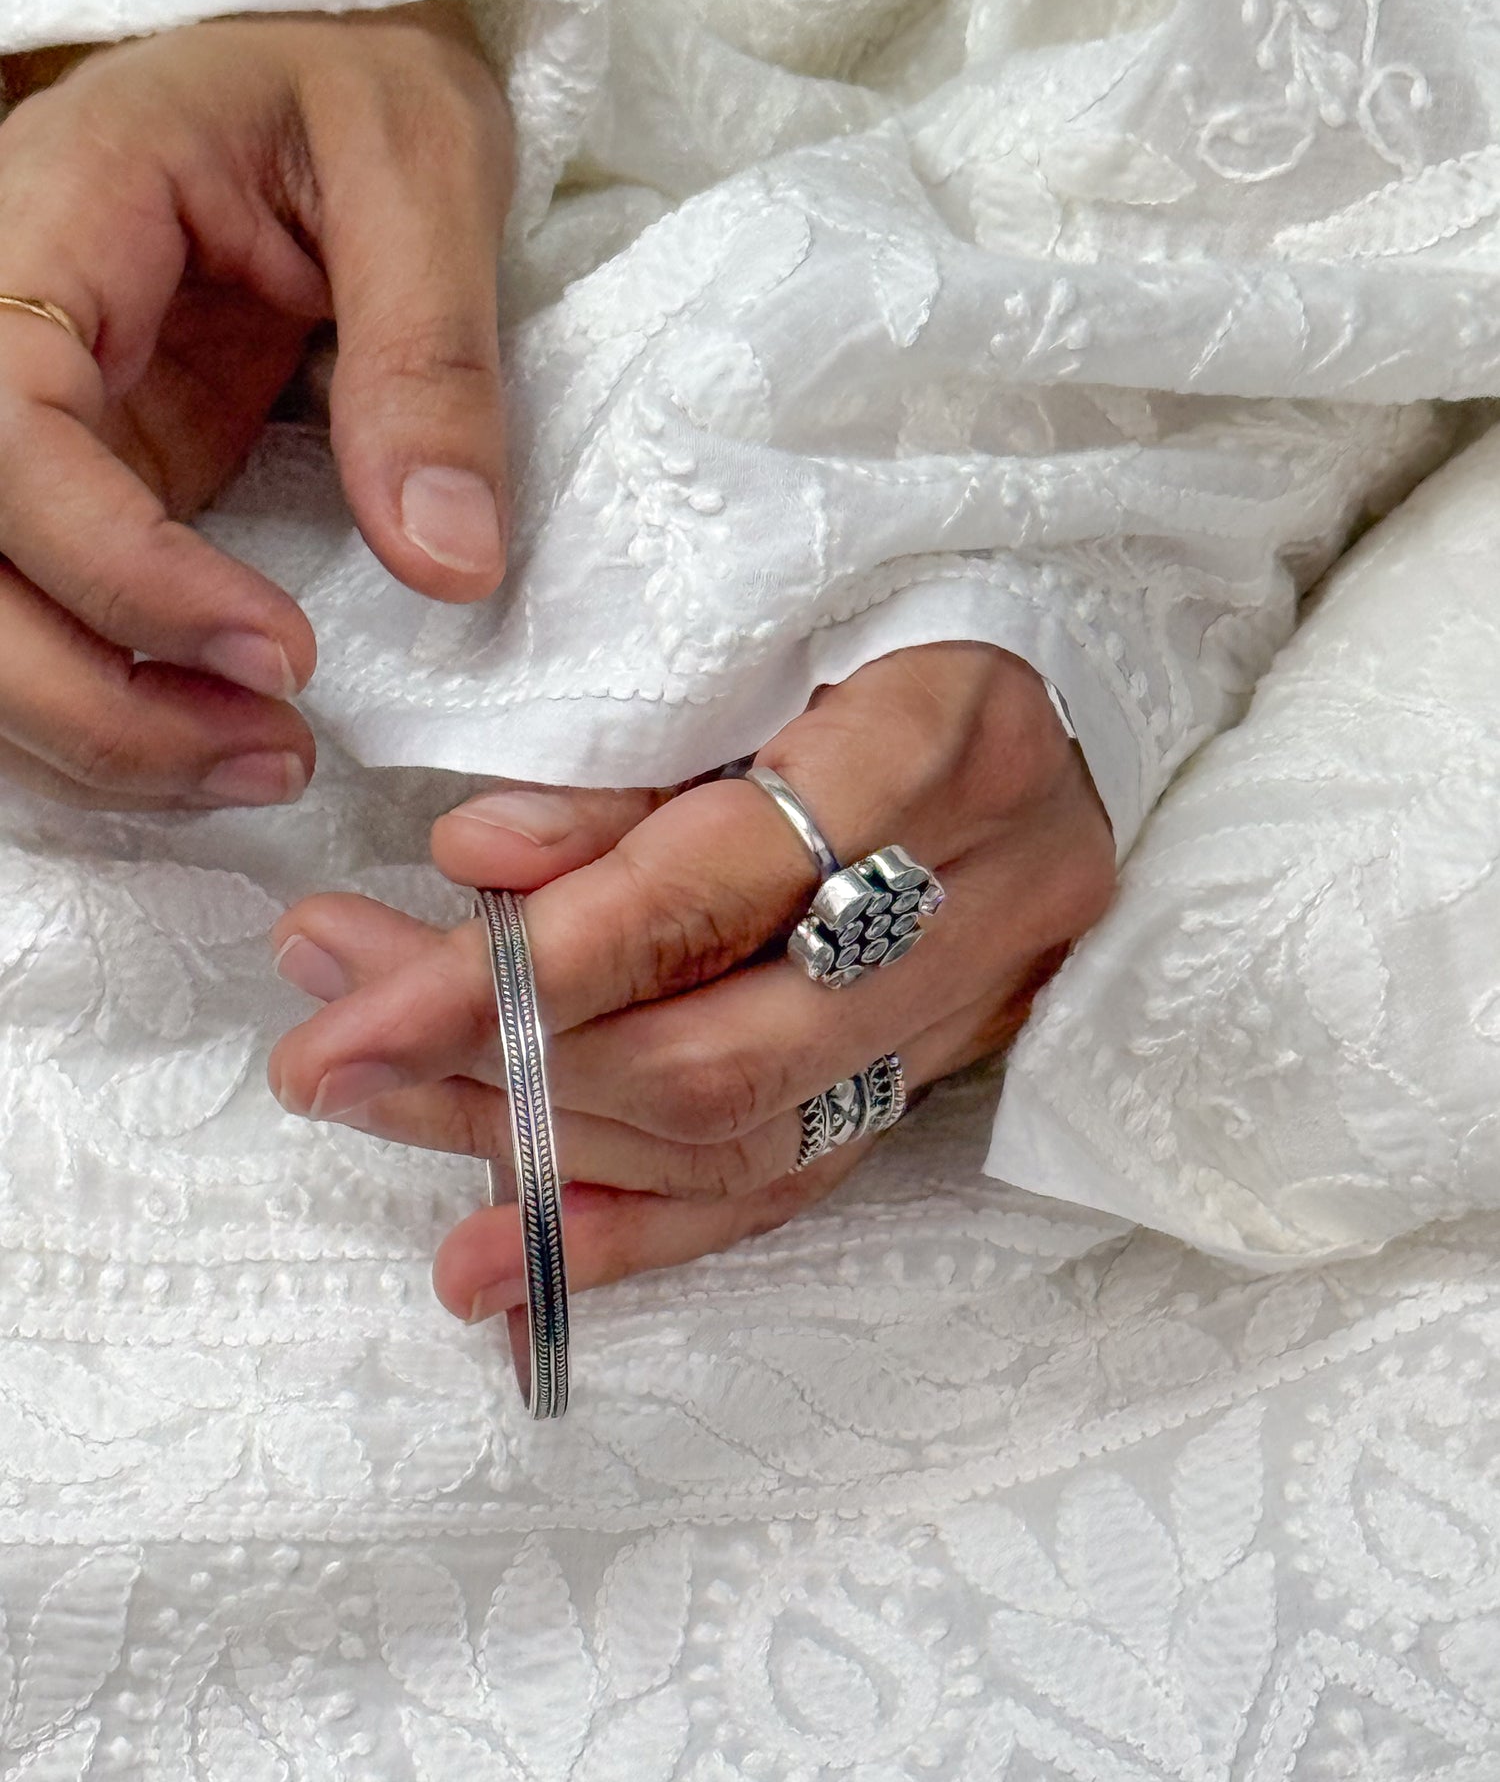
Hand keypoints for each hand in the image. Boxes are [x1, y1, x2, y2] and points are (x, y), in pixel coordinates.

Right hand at [0, 1, 510, 808]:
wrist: (319, 76)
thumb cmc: (356, 85)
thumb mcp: (418, 167)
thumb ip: (428, 358)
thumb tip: (448, 563)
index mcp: (48, 223)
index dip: (118, 569)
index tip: (283, 652)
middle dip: (87, 694)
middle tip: (271, 756)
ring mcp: (22, 425)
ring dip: (90, 731)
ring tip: (262, 769)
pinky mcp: (68, 486)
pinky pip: (35, 620)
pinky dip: (104, 707)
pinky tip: (210, 748)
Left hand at [267, 644, 1115, 1319]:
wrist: (1057, 681)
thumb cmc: (890, 614)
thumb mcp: (764, 627)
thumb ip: (632, 758)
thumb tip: (473, 861)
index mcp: (945, 736)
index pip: (707, 893)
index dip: (516, 972)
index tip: (346, 1015)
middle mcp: (990, 893)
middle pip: (720, 1052)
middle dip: (498, 1067)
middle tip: (329, 1047)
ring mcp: (982, 1001)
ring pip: (744, 1135)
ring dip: (536, 1142)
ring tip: (378, 1107)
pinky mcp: (951, 1065)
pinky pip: (793, 1180)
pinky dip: (637, 1229)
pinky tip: (501, 1261)